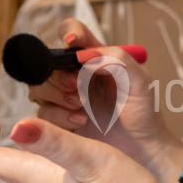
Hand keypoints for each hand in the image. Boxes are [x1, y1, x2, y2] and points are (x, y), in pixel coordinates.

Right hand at [25, 18, 182, 182]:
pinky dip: (59, 116)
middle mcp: (75, 75)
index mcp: (94, 58)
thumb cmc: (143, 113)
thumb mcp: (140, 82)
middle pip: (48, 63)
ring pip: (39, 87)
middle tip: (77, 86)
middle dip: (59, 73)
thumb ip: (119, 60)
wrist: (142, 150)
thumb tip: (87, 56)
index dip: (69, 32)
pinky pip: (43, 113)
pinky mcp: (58, 122)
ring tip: (81, 105)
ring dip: (56, 94)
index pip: (73, 33)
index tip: (72, 42)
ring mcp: (64, 98)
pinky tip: (80, 121)